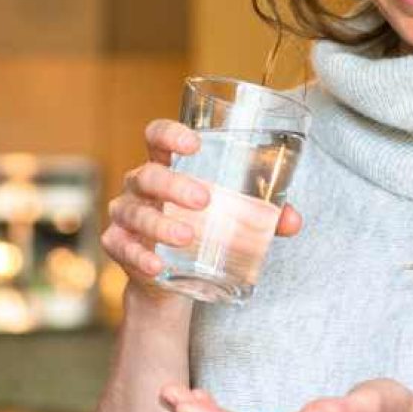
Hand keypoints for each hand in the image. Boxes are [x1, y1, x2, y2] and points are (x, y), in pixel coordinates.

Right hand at [101, 118, 302, 300]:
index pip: (157, 136)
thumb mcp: (231, 215)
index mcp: (167, 165)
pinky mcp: (118, 246)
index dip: (170, 134)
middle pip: (148, 175)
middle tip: (205, 199)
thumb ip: (263, 214)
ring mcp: (126, 215)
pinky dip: (139, 256)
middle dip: (174, 185)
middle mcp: (140, 185)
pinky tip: (157, 265)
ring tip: (188, 236)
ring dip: (161, 225)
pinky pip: (121, 247)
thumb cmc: (203, 227)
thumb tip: (294, 221)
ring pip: (135, 213)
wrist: (171, 277)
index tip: (194, 142)